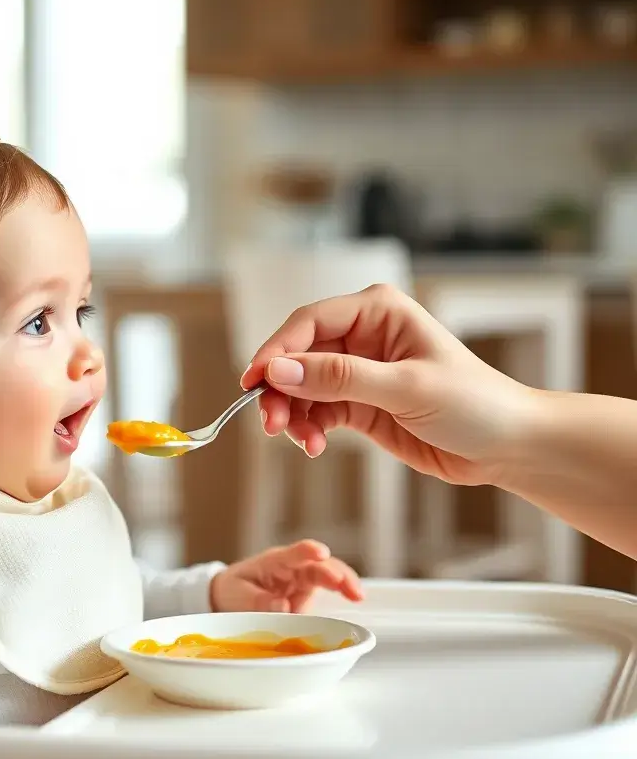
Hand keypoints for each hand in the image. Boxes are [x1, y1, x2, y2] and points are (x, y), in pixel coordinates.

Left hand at [210, 539, 362, 612]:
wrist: (232, 596)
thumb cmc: (234, 590)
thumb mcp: (238, 595)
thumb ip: (259, 601)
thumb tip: (283, 607)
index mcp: (274, 562)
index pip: (293, 553)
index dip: (307, 551)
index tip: (320, 553)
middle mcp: (293, 567)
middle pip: (319, 564)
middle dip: (335, 572)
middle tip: (348, 586)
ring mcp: (304, 580)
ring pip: (330, 574)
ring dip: (346, 581)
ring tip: (358, 594)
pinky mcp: (309, 593)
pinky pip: (329, 590)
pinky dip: (344, 592)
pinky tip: (356, 597)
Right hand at [239, 283, 536, 486]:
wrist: (506, 446)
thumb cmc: (474, 403)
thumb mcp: (405, 388)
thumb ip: (339, 378)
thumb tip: (279, 370)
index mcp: (378, 312)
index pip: (309, 323)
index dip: (276, 350)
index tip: (252, 380)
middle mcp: (363, 336)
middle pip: (297, 355)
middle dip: (280, 388)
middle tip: (270, 422)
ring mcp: (359, 371)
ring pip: (301, 386)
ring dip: (291, 413)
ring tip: (301, 441)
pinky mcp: (358, 404)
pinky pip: (315, 411)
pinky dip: (307, 429)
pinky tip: (314, 446)